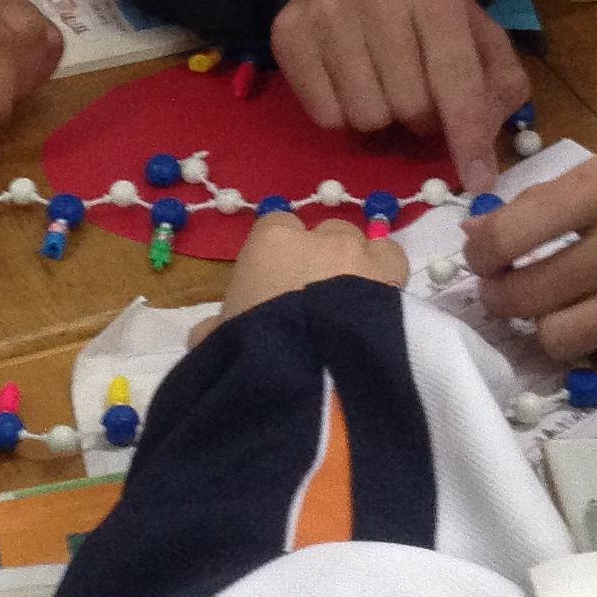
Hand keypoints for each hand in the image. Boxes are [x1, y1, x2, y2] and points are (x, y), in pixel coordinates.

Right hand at [210, 209, 410, 332]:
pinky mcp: (393, 275)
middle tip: (318, 301)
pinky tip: (381, 309)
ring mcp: (359, 251)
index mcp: (271, 241)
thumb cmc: (255, 347)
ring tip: (354, 307)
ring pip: (363, 244)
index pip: (276, 227)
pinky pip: (392, 263)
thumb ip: (217, 330)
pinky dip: (388, 279)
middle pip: (326, 233)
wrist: (314, 369)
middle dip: (324, 258)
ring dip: (359, 266)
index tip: (278, 283)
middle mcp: (319, 236)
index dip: (280, 254)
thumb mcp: (223, 342)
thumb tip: (203, 336)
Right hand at [271, 0, 531, 194]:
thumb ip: (496, 75)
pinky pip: (325, 114)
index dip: (468, 136)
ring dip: (382, 116)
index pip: (456, 77)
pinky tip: (348, 81)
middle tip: (419, 97)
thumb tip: (485, 137)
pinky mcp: (288, 32)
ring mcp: (326, 10)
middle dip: (423, 118)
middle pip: (410, 105)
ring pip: (366, 116)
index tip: (478, 181)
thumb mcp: (470, 19)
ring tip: (382, 84)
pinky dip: (342, 113)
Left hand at [460, 134, 596, 365]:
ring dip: (543, 328)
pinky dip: (596, 347)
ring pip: (559, 339)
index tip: (482, 255)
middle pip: (525, 295)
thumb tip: (481, 231)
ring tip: (551, 312)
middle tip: (505, 290)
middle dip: (499, 297)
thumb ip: (557, 198)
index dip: (480, 252)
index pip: (512, 233)